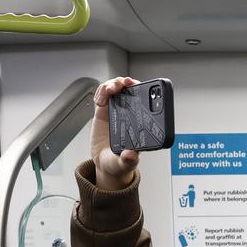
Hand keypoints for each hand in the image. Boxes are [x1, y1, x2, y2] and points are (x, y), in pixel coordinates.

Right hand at [91, 76, 140, 190]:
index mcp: (140, 125)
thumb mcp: (124, 164)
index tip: (141, 88)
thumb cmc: (118, 162)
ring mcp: (117, 111)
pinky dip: (101, 91)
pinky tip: (100, 98)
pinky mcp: (104, 111)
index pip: (145, 105)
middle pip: (131, 91)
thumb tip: (131, 155)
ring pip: (117, 90)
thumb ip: (128, 160)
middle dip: (128, 83)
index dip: (144, 93)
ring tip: (111, 89)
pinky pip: (103, 95)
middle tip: (125, 84)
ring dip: (114, 84)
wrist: (104, 162)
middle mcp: (130, 115)